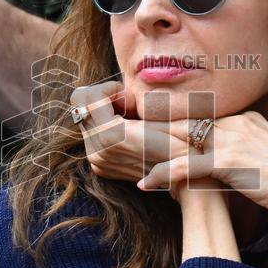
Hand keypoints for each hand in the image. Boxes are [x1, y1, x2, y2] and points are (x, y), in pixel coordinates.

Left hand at [70, 81, 190, 181]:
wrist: (187, 178)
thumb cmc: (181, 141)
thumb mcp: (162, 113)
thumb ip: (134, 99)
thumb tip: (113, 91)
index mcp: (112, 135)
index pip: (90, 96)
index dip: (111, 88)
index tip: (132, 98)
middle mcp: (98, 150)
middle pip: (80, 105)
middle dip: (104, 99)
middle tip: (130, 106)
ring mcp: (97, 161)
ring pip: (84, 119)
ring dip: (105, 112)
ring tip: (131, 120)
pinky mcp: (99, 167)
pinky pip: (91, 136)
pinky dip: (105, 127)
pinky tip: (128, 133)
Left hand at [139, 111, 267, 225]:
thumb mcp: (266, 156)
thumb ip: (244, 150)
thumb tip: (229, 160)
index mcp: (244, 118)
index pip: (200, 117)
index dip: (173, 125)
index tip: (150, 130)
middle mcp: (235, 123)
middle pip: (185, 124)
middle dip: (154, 131)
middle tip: (127, 137)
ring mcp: (231, 140)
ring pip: (179, 142)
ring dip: (152, 152)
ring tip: (129, 158)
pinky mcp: (228, 161)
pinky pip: (186, 166)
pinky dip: (163, 175)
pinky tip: (146, 183)